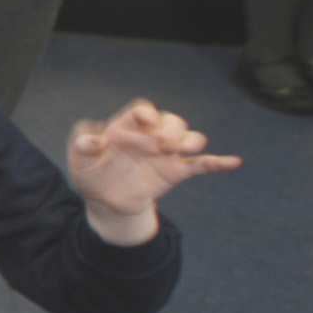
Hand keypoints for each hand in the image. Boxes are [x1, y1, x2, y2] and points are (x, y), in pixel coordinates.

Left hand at [68, 99, 239, 245]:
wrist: (106, 201)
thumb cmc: (91, 174)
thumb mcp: (80, 160)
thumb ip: (83, 145)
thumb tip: (96, 138)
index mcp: (127, 127)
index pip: (142, 111)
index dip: (147, 113)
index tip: (146, 123)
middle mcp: (150, 136)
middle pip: (171, 122)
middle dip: (170, 129)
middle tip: (161, 145)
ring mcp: (166, 153)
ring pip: (190, 138)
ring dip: (190, 140)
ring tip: (179, 150)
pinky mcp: (177, 172)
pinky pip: (203, 164)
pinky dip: (218, 162)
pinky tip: (233, 162)